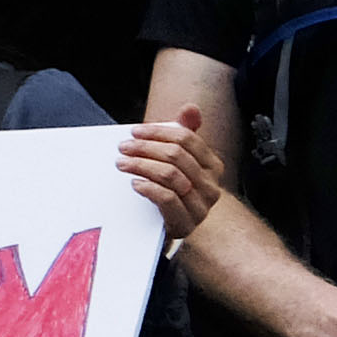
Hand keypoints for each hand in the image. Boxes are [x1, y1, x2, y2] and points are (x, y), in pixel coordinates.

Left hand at [115, 112, 233, 247]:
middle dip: (145, 148)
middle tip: (123, 147)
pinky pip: (167, 198)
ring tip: (122, 163)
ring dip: (141, 165)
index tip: (135, 132)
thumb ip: (185, 134)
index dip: (158, 132)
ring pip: (170, 175)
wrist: (173, 227)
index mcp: (213, 166)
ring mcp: (200, 207)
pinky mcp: (186, 223)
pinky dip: (148, 188)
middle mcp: (211, 186)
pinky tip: (134, 183)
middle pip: (176, 155)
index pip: (187, 139)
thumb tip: (191, 108)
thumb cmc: (173, 189)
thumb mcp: (179, 161)